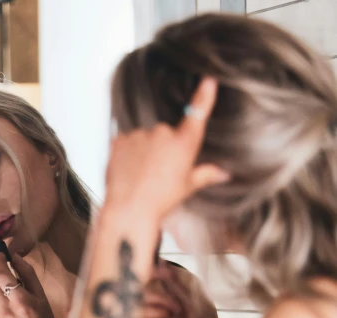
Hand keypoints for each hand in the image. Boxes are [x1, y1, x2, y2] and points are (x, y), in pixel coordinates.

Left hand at [104, 78, 228, 226]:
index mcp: (183, 143)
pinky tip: (128, 171)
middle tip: (158, 171)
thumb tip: (225, 174)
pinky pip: (126, 142)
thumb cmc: (160, 201)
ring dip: (143, 150)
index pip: (197, 113)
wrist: (128, 211)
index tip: (208, 79)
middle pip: (165, 133)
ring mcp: (139, 134)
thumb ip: (206, 174)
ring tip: (141, 174)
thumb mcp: (187, 187)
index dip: (204, 95)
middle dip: (162, 147)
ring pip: (144, 138)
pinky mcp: (119, 139)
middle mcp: (162, 133)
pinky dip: (127, 153)